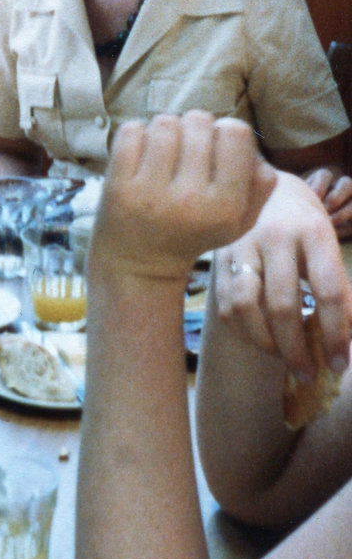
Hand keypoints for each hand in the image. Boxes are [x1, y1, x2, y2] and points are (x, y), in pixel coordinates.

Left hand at [95, 112, 273, 282]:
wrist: (141, 262)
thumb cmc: (196, 231)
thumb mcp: (241, 220)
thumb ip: (261, 182)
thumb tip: (252, 145)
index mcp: (225, 207)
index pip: (235, 132)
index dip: (226, 131)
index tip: (217, 146)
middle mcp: (189, 199)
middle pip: (199, 121)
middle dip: (195, 128)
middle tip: (188, 149)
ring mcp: (150, 192)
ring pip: (165, 122)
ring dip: (167, 130)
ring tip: (166, 151)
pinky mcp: (117, 186)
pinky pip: (131, 130)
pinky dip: (137, 134)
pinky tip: (142, 154)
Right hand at [214, 170, 351, 379]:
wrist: (261, 184)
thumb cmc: (303, 222)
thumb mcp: (327, 245)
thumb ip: (338, 289)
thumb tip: (349, 342)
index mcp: (313, 233)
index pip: (328, 291)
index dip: (336, 334)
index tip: (339, 364)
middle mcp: (277, 237)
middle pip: (284, 305)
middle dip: (297, 350)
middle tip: (308, 374)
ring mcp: (243, 245)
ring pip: (248, 307)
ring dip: (266, 342)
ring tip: (282, 358)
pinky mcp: (219, 255)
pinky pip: (227, 304)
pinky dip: (244, 330)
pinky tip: (260, 338)